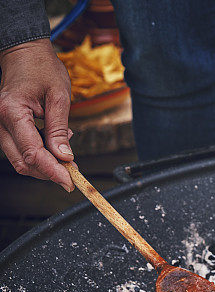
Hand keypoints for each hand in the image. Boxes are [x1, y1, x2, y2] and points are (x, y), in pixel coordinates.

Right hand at [0, 38, 73, 190]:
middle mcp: (0, 121)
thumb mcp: (59, 96)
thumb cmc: (42, 68)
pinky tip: (54, 141)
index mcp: (12, 112)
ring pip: (20, 159)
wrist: (24, 52)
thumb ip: (59, 129)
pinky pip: (20, 149)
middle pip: (23, 162)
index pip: (32, 152)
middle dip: (48, 172)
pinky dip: (39, 153)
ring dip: (44, 163)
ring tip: (64, 147)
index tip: (70, 182)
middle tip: (72, 172)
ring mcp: (0, 125)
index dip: (52, 171)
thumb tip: (64, 158)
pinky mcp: (5, 127)